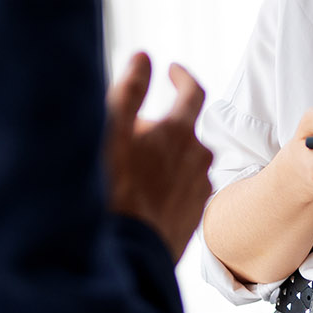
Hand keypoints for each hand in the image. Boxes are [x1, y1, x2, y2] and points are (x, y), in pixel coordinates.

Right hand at [104, 52, 211, 260]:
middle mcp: (199, 159)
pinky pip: (182, 189)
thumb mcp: (112, 132)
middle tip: (130, 134)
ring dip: (164, 157)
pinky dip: (167, 184)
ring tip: (133, 169)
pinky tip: (143, 195)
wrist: (127, 256)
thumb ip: (129, 89)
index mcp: (181, 133)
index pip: (193, 91)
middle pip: (183, 130)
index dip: (182, 77)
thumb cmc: (114, 193)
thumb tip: (144, 56)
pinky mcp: (194, 216)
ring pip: (183, 162)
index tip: (172, 70)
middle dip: (161, 126)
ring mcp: (200, 190)